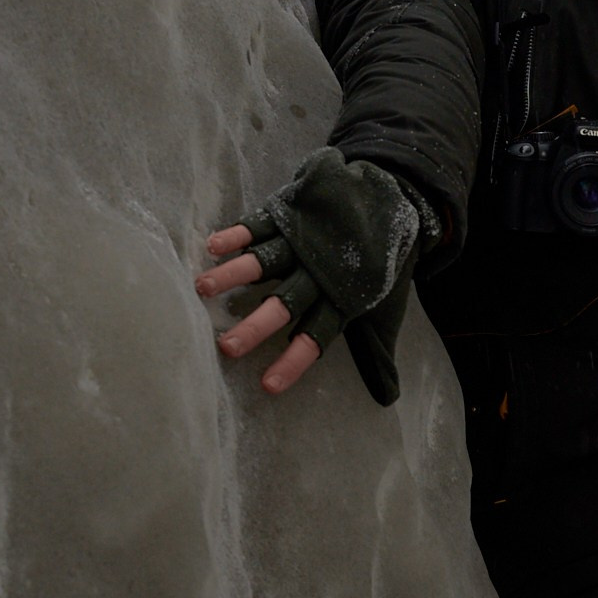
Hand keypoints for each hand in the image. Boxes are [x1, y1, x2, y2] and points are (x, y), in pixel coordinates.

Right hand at [194, 150, 429, 405]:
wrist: (395, 198)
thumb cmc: (383, 264)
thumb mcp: (386, 307)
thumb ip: (378, 352)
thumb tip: (389, 399)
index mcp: (341, 299)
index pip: (316, 335)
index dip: (294, 360)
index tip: (268, 386)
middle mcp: (318, 273)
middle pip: (285, 303)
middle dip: (256, 326)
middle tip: (226, 347)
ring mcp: (302, 240)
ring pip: (266, 261)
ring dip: (234, 275)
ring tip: (202, 289)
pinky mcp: (290, 211)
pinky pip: (260, 223)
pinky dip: (237, 234)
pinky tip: (213, 245)